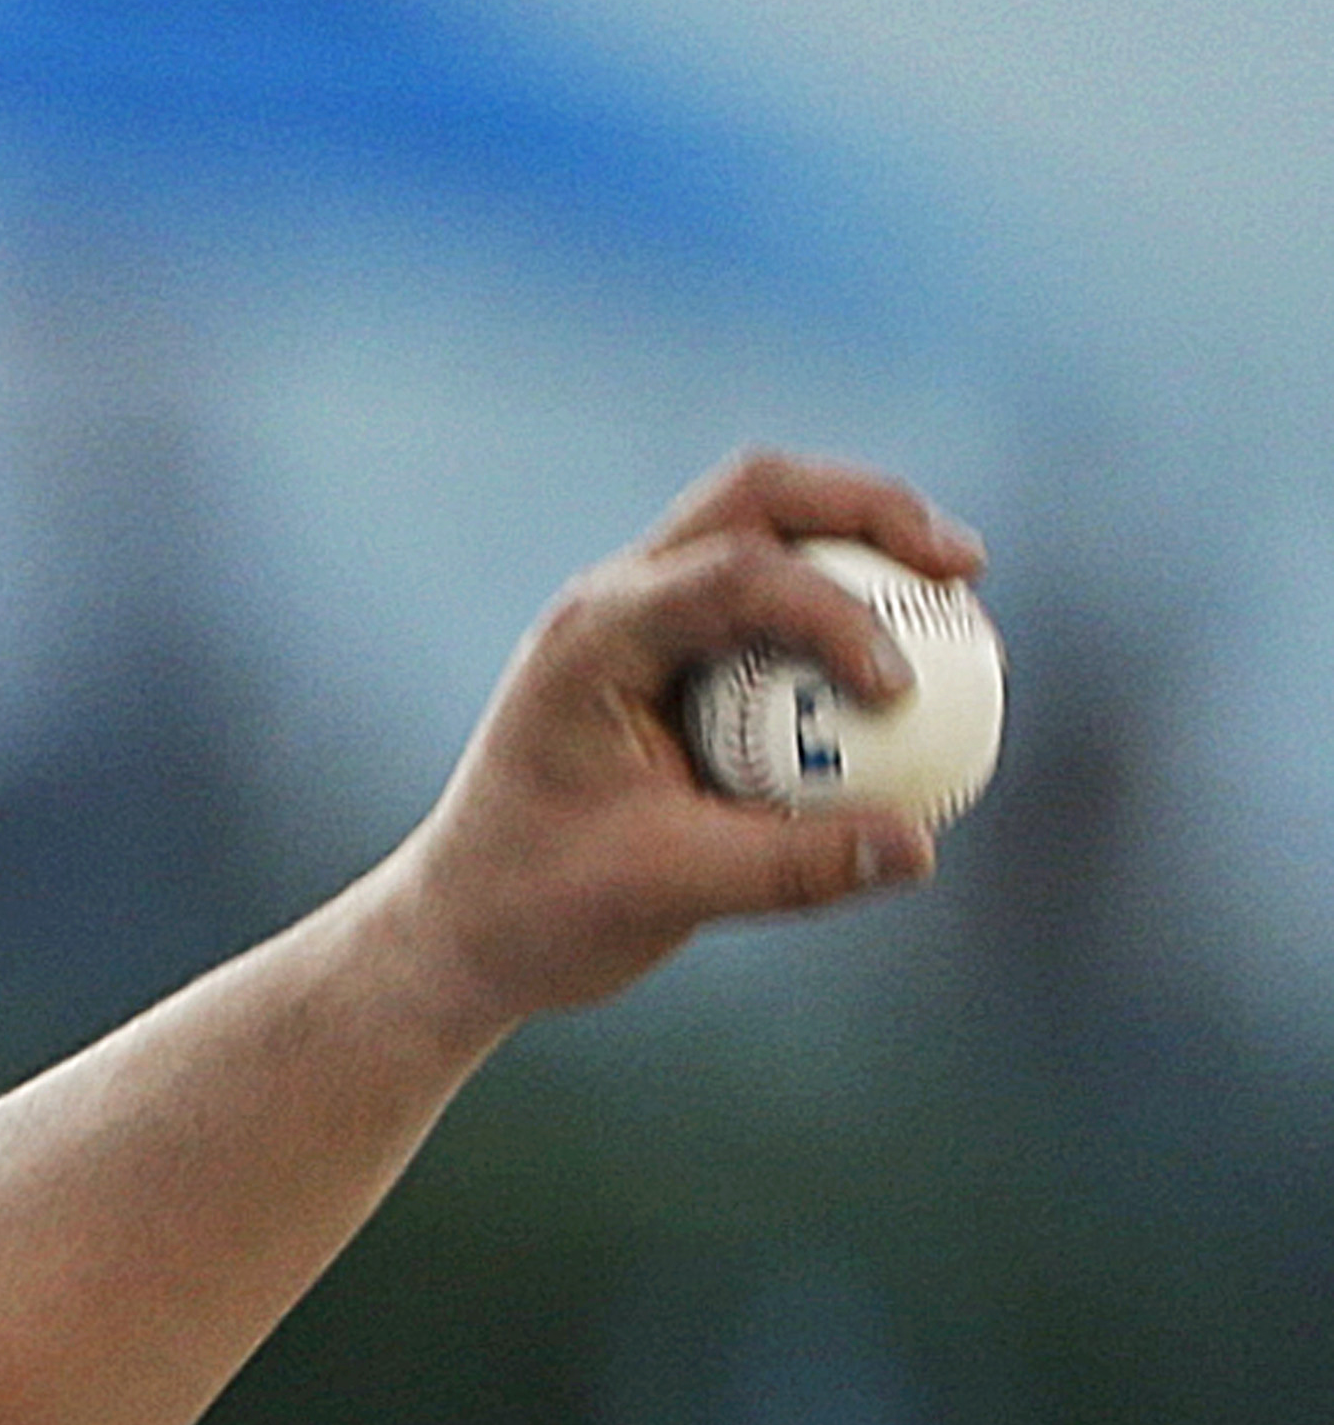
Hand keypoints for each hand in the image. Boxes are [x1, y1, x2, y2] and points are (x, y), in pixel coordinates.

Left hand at [370, 448, 985, 1034]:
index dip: (834, 613)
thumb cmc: (538, 909)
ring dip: (864, 543)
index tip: (899, 693)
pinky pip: (770, 599)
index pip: (732, 573)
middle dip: (870, 511)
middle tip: (963, 569)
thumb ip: (790, 869)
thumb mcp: (664, 894)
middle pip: (757, 495)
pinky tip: (913, 658)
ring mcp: (639, 616)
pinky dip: (842, 607)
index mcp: (591, 641)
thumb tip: (921, 849)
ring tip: (957, 593)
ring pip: (766, 525)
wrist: (462, 929)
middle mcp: (613, 602)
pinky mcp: (670, 651)